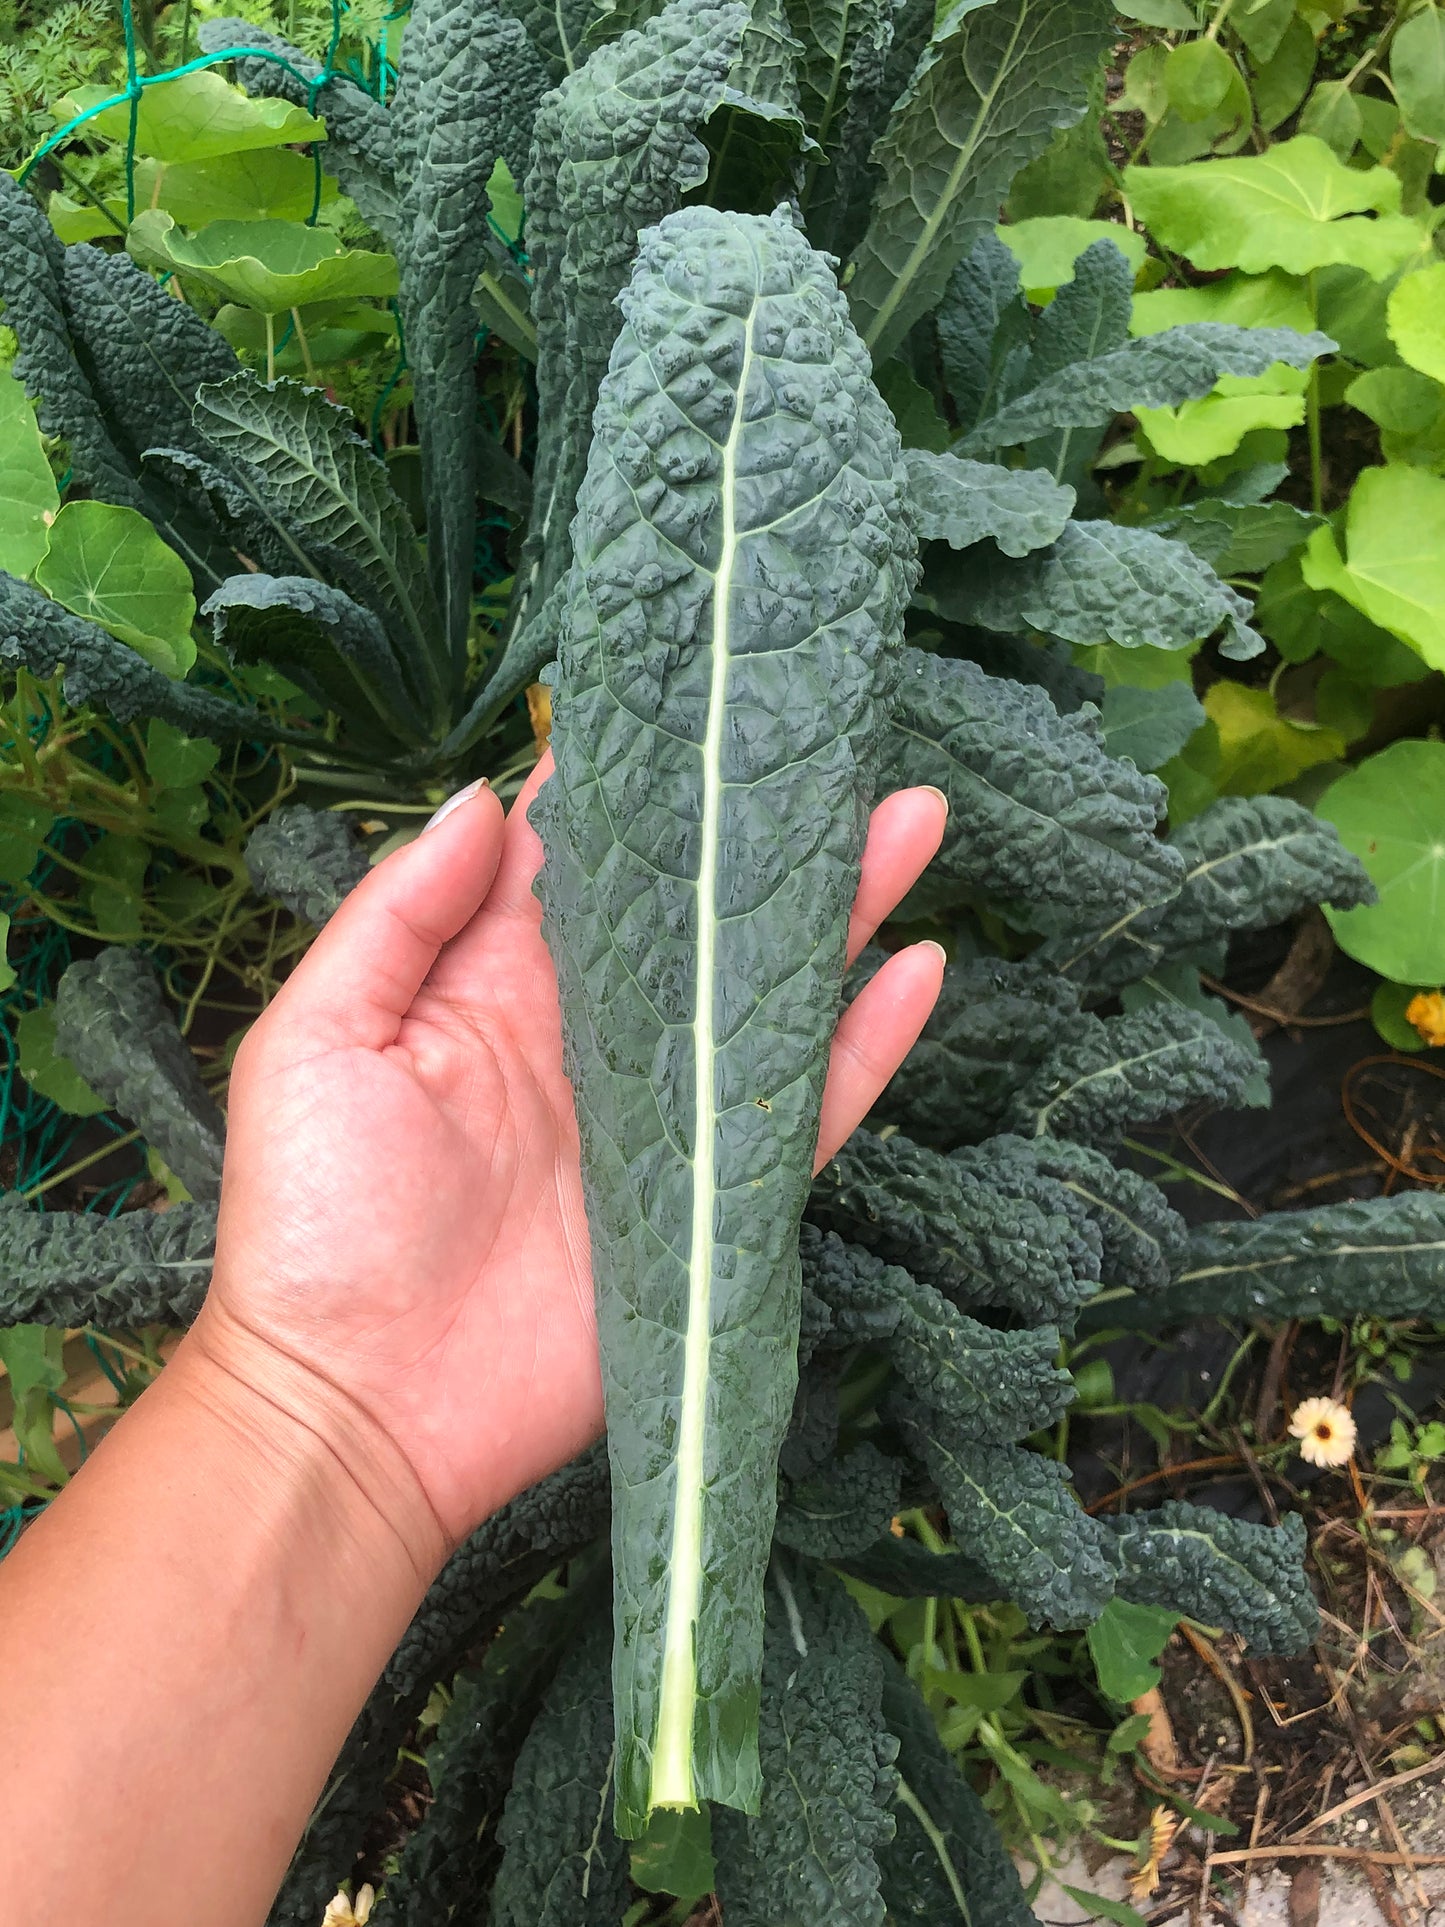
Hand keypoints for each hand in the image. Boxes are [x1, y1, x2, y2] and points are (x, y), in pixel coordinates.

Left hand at [199, 758, 946, 1565]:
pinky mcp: (713, 1199)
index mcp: (496, 984)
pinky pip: (807, 1110)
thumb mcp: (318, 1038)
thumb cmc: (315, 1220)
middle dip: (763, 829)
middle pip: (697, 913)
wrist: (363, 1408)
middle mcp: (593, 1035)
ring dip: (841, 908)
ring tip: (911, 816)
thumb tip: (480, 796)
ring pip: (771, 992)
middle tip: (835, 744)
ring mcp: (661, 1116)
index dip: (632, 785)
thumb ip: (401, 915)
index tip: (693, 703)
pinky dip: (866, 1046)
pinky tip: (919, 970)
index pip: (579, 860)